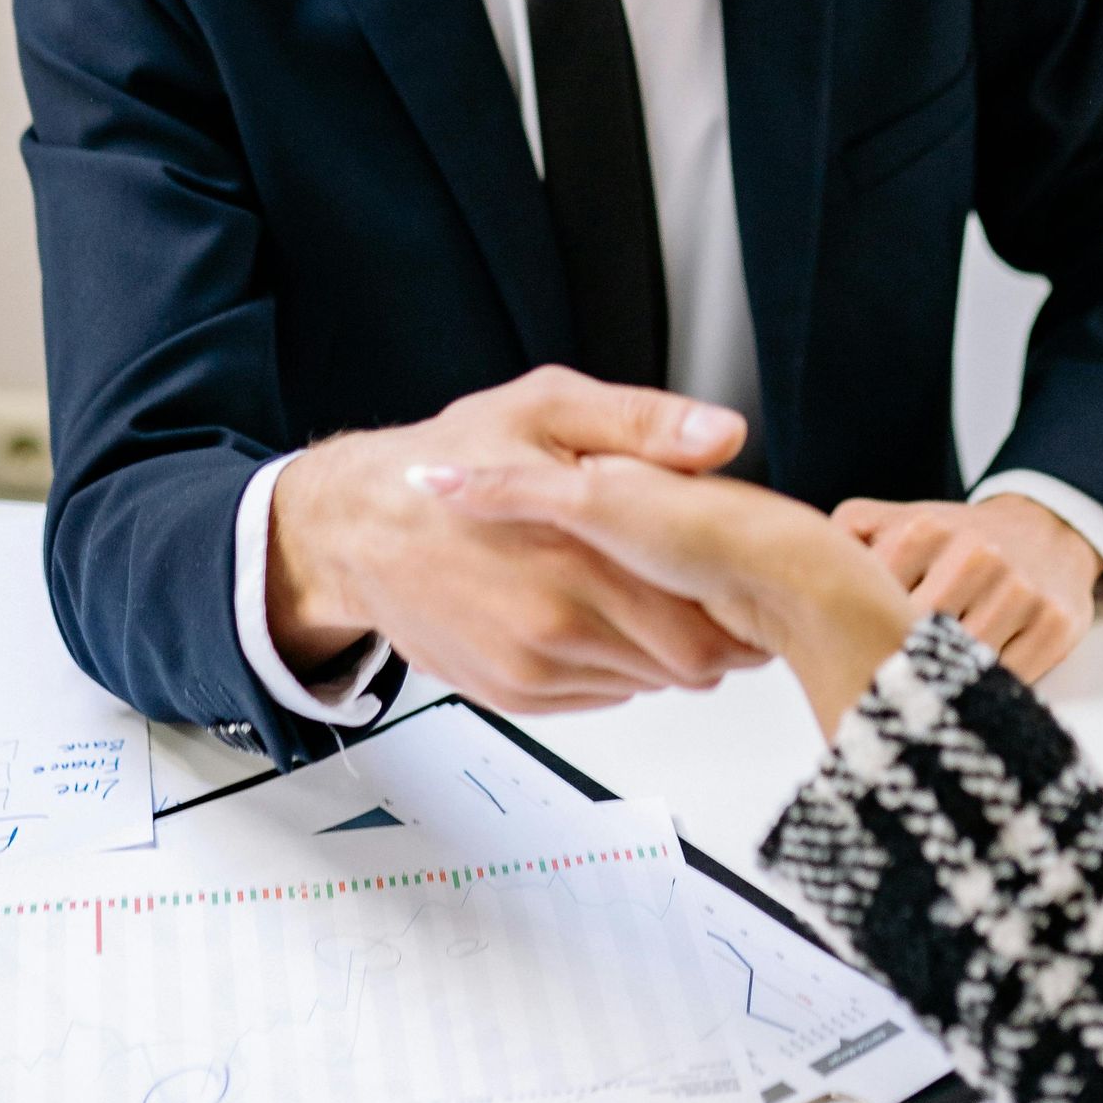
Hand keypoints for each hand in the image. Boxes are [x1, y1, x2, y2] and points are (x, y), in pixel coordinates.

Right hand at [421, 455, 915, 738]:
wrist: (359, 525)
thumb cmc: (451, 458)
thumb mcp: (549, 408)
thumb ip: (643, 424)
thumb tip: (721, 435)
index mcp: (578, 555)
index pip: (702, 623)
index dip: (739, 606)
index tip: (744, 578)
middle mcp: (556, 625)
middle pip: (685, 664)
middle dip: (713, 631)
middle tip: (713, 589)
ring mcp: (532, 668)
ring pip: (645, 683)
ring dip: (662, 648)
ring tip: (650, 592)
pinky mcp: (513, 693)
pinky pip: (599, 695)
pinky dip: (615, 663)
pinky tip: (601, 612)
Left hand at [829, 493, 1102, 681]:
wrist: (1044, 530)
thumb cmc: (952, 540)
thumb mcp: (892, 521)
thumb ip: (842, 541)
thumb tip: (792, 587)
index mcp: (924, 529)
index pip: (871, 605)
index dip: (856, 638)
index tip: (849, 655)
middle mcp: (976, 554)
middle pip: (915, 641)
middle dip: (896, 666)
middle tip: (882, 688)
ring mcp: (1021, 589)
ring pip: (961, 665)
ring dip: (940, 683)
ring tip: (923, 688)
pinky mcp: (1058, 623)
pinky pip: (1011, 678)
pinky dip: (985, 689)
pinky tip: (968, 683)